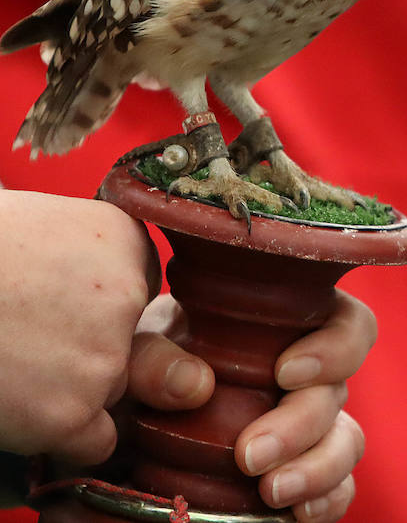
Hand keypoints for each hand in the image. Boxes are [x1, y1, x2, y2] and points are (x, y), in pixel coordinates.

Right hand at [0, 191, 158, 463]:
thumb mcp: (26, 223)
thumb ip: (75, 258)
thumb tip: (104, 308)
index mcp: (121, 237)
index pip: (135, 287)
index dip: (89, 303)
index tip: (44, 297)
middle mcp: (127, 296)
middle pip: (130, 341)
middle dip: (89, 348)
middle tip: (22, 338)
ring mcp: (104, 357)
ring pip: (111, 389)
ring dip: (69, 390)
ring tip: (7, 365)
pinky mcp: (71, 413)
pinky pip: (96, 441)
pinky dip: (62, 435)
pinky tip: (17, 406)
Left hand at [131, 292, 374, 522]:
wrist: (126, 437)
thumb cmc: (143, 378)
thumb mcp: (132, 357)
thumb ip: (152, 359)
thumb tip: (196, 384)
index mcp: (285, 333)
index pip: (348, 325)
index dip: (336, 347)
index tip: (285, 372)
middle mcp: (309, 381)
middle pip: (337, 393)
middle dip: (300, 426)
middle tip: (250, 455)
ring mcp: (312, 431)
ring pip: (347, 442)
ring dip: (317, 468)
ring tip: (270, 493)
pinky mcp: (305, 477)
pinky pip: (340, 490)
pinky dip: (326, 501)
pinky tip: (297, 512)